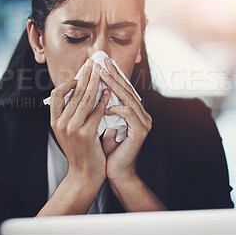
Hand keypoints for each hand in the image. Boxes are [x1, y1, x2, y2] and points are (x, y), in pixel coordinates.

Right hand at [50, 60, 110, 184]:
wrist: (84, 174)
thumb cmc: (79, 151)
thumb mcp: (68, 132)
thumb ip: (70, 114)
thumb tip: (79, 92)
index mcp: (54, 121)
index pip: (56, 94)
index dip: (68, 82)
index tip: (80, 74)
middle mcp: (61, 123)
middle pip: (74, 92)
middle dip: (85, 75)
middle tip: (93, 64)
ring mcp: (72, 129)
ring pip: (85, 99)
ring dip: (95, 83)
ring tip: (102, 73)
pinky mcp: (86, 134)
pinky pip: (97, 112)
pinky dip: (103, 100)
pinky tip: (109, 92)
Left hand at [99, 57, 151, 182]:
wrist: (115, 172)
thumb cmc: (109, 150)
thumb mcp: (104, 124)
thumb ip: (103, 109)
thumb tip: (92, 92)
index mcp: (134, 113)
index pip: (123, 90)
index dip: (113, 76)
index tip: (102, 64)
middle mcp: (142, 115)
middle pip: (127, 90)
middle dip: (114, 75)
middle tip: (103, 62)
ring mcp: (144, 123)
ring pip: (128, 99)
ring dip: (114, 86)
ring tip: (102, 75)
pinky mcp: (140, 131)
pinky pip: (128, 114)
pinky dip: (116, 108)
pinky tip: (105, 106)